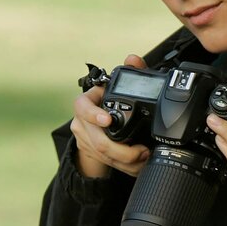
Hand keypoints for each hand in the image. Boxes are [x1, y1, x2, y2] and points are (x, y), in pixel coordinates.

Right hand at [70, 54, 150, 177]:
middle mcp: (82, 122)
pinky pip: (108, 163)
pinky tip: (138, 166)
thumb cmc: (108, 102)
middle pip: (97, 140)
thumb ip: (130, 73)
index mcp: (86, 102)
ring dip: (127, 161)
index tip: (108, 120)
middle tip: (142, 150)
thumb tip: (133, 59)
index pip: (82, 107)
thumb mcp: (119, 88)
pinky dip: (126, 167)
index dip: (93, 114)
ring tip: (145, 158)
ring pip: (104, 155)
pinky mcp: (91, 153)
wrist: (96, 124)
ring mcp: (85, 139)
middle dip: (122, 150)